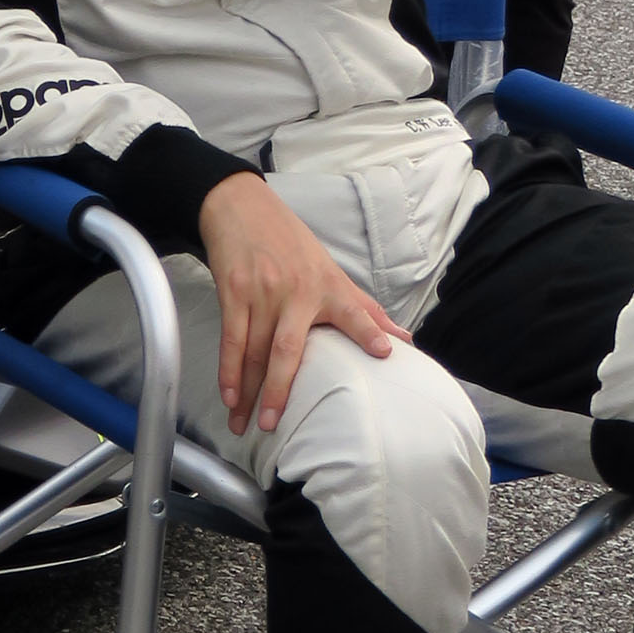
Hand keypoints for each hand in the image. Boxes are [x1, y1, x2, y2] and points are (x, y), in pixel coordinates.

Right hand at [200, 171, 403, 435]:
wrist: (243, 208)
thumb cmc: (291, 244)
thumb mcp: (331, 271)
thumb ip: (365, 310)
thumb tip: (405, 340)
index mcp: (327, 287)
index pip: (354, 312)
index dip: (369, 332)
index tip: (383, 354)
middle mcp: (296, 291)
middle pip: (288, 349)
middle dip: (279, 391)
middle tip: (272, 425)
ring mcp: (262, 292)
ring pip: (254, 351)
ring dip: (247, 391)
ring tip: (243, 423)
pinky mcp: (233, 291)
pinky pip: (232, 338)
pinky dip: (228, 369)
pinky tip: (228, 394)